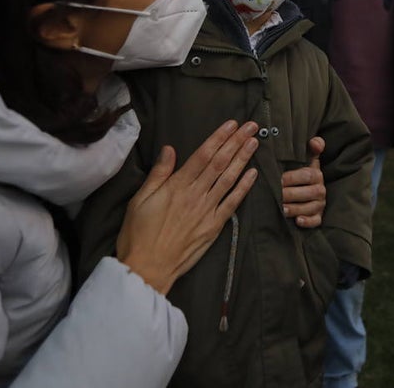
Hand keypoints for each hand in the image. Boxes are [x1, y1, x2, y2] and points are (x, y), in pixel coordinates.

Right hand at [116, 120, 259, 294]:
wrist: (148, 268)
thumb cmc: (138, 234)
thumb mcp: (140, 199)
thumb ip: (158, 174)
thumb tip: (169, 149)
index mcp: (177, 186)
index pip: (203, 155)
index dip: (219, 137)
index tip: (231, 124)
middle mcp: (196, 195)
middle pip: (220, 163)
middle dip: (236, 142)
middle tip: (251, 127)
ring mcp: (207, 211)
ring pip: (229, 179)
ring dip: (243, 159)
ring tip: (254, 143)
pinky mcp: (214, 227)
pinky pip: (232, 203)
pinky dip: (244, 188)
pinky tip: (253, 174)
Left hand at [282, 136, 326, 227]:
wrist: (308, 189)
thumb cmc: (302, 173)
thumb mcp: (307, 159)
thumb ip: (310, 149)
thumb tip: (315, 141)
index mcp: (317, 174)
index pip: (307, 174)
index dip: (293, 177)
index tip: (279, 178)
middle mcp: (320, 189)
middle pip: (308, 192)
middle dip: (290, 193)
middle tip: (275, 194)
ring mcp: (320, 204)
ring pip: (310, 207)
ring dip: (295, 208)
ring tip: (281, 208)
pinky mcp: (318, 217)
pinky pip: (316, 221)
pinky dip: (307, 222)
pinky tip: (297, 221)